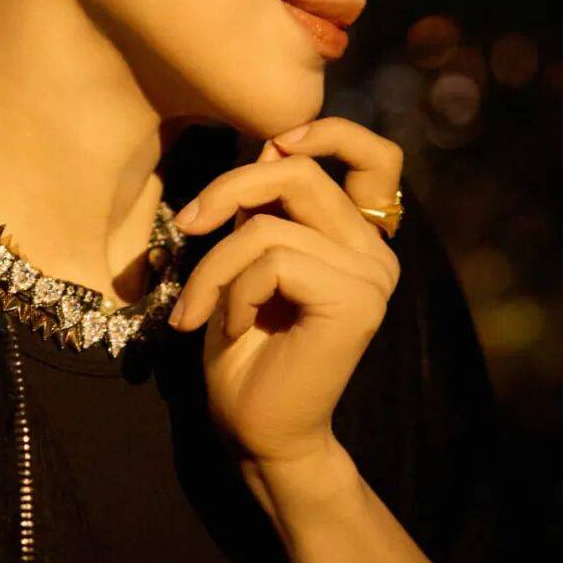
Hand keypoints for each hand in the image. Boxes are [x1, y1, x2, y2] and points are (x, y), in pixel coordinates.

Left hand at [169, 118, 402, 472]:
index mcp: (358, 238)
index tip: (274, 144)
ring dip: (213, 266)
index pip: (375, 155)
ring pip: (269, 226)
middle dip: (228, 189)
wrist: (258, 431)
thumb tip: (271, 148)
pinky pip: (271, 261)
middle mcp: (376, 253)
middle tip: (186, 225)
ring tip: (197, 309)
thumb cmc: (245, 350)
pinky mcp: (355, 301)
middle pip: (301, 173)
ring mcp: (372, 277)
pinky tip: (232, 329)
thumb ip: (266, 209)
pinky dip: (232, 291)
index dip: (327, 131)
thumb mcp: (247, 262)